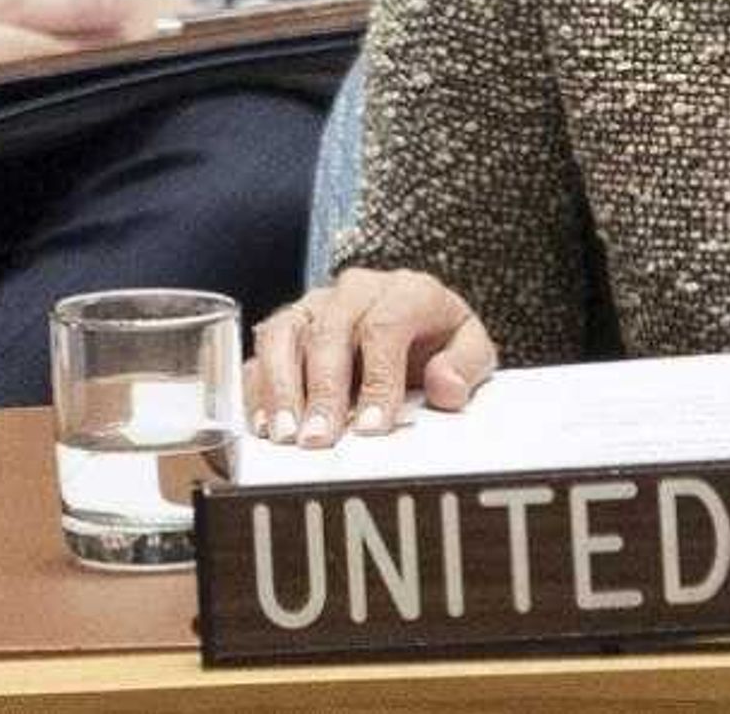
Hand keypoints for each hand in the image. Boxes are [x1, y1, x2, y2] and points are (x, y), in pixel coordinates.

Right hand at [247, 271, 498, 445]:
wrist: (414, 327)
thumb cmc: (439, 341)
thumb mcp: (470, 350)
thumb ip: (466, 366)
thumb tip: (444, 386)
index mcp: (408, 291)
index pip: (386, 327)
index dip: (378, 380)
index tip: (373, 427)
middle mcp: (357, 291)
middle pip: (331, 332)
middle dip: (323, 391)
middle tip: (319, 440)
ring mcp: (317, 305)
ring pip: (287, 334)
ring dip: (281, 386)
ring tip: (285, 435)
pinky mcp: (288, 325)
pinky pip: (262, 349)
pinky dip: (258, 386)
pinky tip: (264, 423)